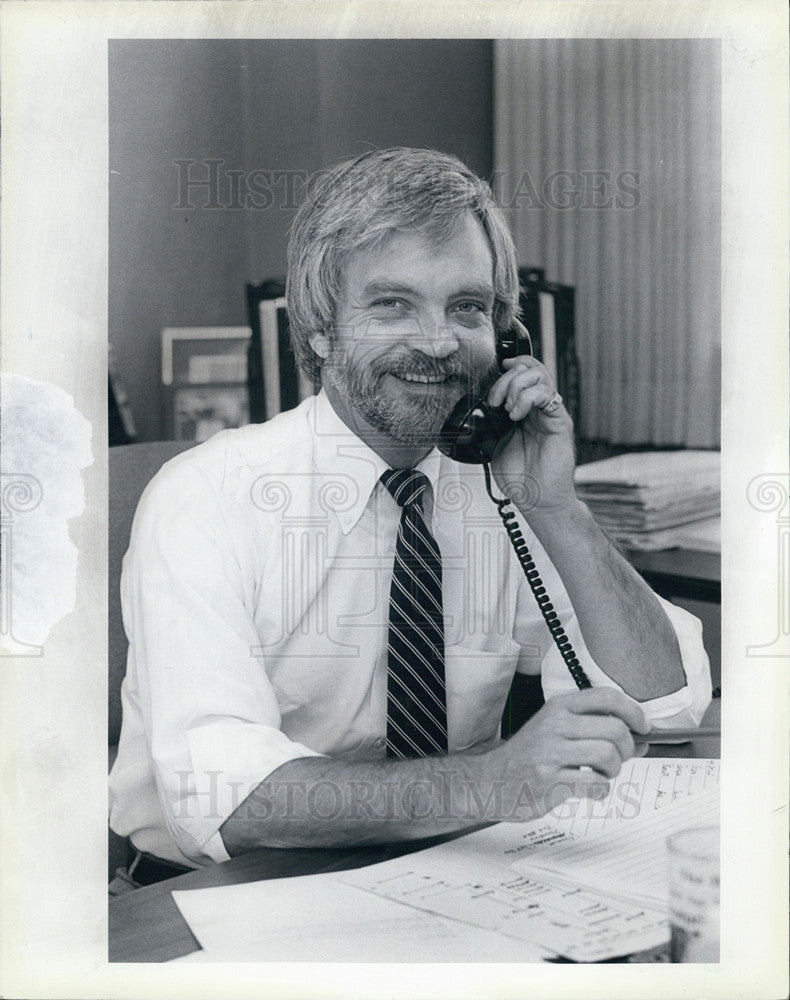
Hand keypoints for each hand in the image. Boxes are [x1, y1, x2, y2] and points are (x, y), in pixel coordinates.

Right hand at [484, 687, 650, 821]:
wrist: (492, 779)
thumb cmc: (530, 755)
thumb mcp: (557, 729)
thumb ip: (595, 729)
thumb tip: (641, 737)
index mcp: (559, 707)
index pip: (606, 697)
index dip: (634, 711)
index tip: (643, 726)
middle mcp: (555, 725)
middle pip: (614, 729)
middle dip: (627, 747)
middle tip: (620, 757)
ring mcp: (550, 753)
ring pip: (607, 755)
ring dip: (614, 769)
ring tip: (602, 773)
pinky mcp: (550, 781)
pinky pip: (595, 784)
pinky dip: (601, 789)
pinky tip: (590, 788)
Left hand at [486, 356, 575, 515]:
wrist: (537, 499)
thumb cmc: (521, 478)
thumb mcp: (494, 444)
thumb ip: (490, 424)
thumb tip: (478, 409)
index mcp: (525, 411)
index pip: (523, 374)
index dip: (510, 367)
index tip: (496, 371)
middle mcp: (539, 409)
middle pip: (530, 370)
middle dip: (507, 378)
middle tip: (495, 400)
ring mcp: (550, 413)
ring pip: (539, 377)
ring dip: (517, 387)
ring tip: (508, 410)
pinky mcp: (560, 421)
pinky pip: (546, 395)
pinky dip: (527, 398)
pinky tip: (517, 414)